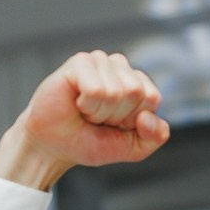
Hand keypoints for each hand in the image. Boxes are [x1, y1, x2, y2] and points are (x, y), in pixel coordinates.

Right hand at [0, 51, 170, 189]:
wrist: (54, 146)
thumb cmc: (90, 141)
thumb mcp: (133, 148)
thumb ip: (155, 137)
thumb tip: (149, 117)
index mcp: (136, 83)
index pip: (152, 98)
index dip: (133, 120)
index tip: (115, 125)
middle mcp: (119, 67)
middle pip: (135, 92)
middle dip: (116, 116)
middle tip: (97, 118)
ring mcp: (99, 61)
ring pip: (115, 92)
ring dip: (99, 112)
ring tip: (85, 111)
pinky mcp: (80, 62)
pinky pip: (97, 90)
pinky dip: (87, 105)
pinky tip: (76, 103)